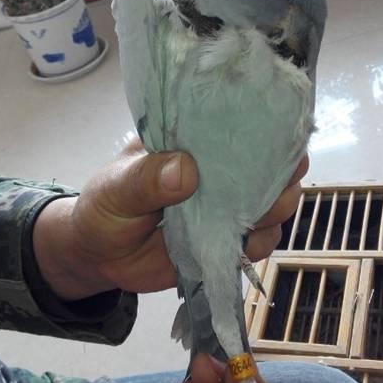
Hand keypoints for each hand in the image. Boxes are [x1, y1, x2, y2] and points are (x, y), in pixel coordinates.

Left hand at [33, 138, 308, 300]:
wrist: (99, 257)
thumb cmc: (105, 207)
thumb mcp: (115, 188)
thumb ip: (145, 179)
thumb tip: (185, 170)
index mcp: (195, 141)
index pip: (242, 124)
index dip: (267, 128)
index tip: (276, 137)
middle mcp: (220, 171)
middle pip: (274, 165)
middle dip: (282, 174)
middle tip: (266, 188)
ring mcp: (228, 206)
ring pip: (276, 204)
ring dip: (273, 211)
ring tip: (249, 219)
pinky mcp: (228, 241)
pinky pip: (261, 241)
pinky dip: (258, 244)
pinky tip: (239, 245)